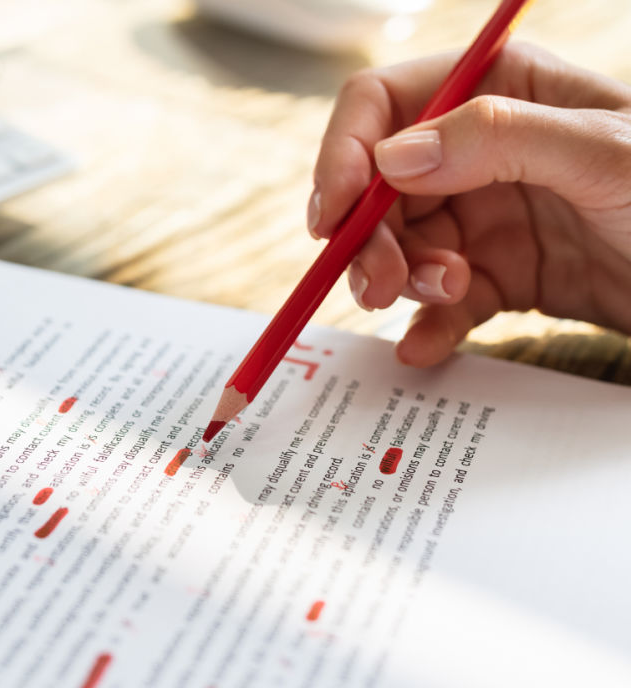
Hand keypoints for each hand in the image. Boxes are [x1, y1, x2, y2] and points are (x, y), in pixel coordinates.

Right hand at [310, 43, 630, 366]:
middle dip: (373, 238)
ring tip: (447, 295)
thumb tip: (392, 159)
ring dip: (404, 279)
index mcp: (501, 93)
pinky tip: (426, 346)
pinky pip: (440, 301)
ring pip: (404, 246)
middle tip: (381, 285)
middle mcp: (480, 153)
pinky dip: (427, 325)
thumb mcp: (602, 153)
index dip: (345, 155)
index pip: (386, 105)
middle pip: (381, 188)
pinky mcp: (497, 277)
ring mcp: (486, 218)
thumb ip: (498, 141)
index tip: (333, 215)